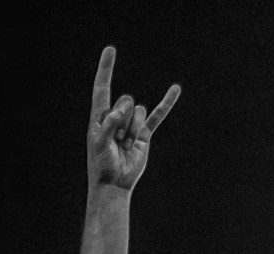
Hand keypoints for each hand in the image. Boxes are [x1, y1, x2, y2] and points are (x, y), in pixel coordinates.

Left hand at [87, 46, 179, 192]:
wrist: (114, 184)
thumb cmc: (101, 165)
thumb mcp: (99, 143)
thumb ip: (109, 123)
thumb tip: (125, 108)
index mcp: (99, 117)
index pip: (102, 88)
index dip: (106, 69)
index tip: (111, 50)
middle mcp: (115, 117)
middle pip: (125, 101)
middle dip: (123, 121)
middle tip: (116, 141)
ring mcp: (130, 125)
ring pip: (138, 112)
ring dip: (133, 130)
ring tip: (125, 147)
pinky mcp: (144, 134)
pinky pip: (156, 115)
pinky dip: (166, 103)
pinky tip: (175, 89)